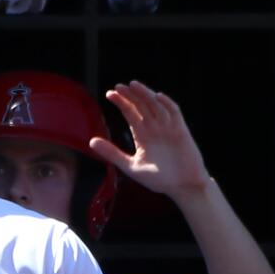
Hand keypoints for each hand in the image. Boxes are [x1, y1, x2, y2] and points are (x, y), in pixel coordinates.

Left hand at [88, 81, 211, 202]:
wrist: (183, 188)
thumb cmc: (159, 179)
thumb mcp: (131, 166)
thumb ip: (112, 153)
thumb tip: (91, 141)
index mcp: (142, 135)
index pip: (130, 113)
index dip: (121, 102)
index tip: (109, 94)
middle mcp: (154, 129)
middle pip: (141, 106)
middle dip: (131, 95)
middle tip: (118, 86)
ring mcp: (168, 129)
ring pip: (156, 106)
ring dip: (146, 95)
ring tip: (133, 85)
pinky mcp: (181, 132)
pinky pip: (175, 114)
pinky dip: (167, 104)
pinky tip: (157, 96)